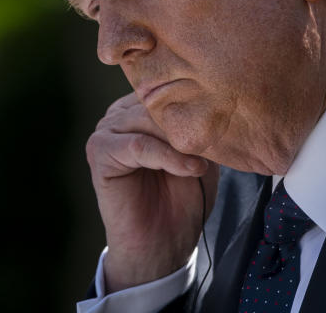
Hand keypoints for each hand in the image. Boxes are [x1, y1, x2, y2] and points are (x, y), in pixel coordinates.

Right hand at [85, 92, 219, 292]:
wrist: (165, 239)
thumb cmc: (187, 193)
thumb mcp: (203, 148)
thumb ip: (202, 120)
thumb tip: (220, 94)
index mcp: (144, 107)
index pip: (173, 87)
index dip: (200, 100)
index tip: (226, 115)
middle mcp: (121, 113)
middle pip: (161, 101)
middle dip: (191, 121)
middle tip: (217, 142)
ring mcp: (107, 130)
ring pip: (150, 120)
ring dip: (182, 141)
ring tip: (204, 161)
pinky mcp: (99, 153)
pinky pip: (138, 144)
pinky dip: (169, 157)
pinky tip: (192, 170)